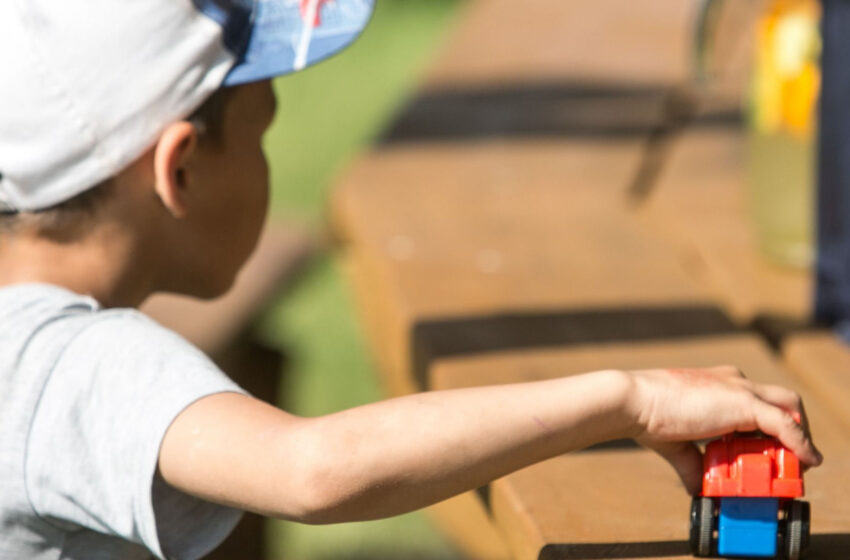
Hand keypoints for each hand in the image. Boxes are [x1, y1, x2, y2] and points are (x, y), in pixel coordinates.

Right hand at [626, 366, 822, 494]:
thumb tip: (697, 488)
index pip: (757, 401)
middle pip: (782, 400)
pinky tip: (806, 460)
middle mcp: (734, 380)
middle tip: (791, 457)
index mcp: (718, 384)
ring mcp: (741, 389)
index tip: (770, 451)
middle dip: (793, 427)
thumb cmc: (647, 416)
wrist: (634, 401)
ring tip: (798, 463)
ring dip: (799, 436)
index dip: (769, 428)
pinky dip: (800, 443)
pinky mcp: (745, 403)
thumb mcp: (677, 444)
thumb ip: (693, 463)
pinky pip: (786, 424)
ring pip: (790, 407)